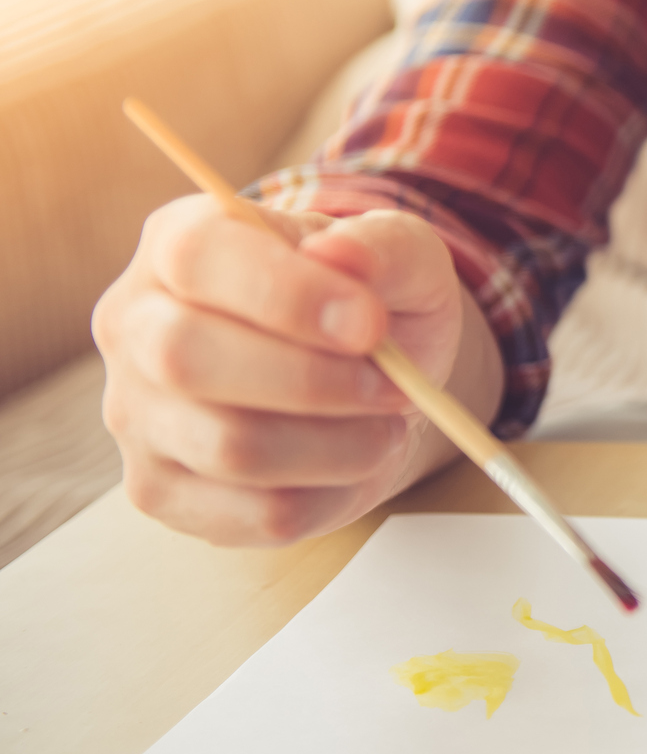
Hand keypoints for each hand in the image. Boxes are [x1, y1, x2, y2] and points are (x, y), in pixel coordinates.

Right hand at [92, 196, 479, 546]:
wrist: (375, 384)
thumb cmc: (373, 306)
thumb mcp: (404, 256)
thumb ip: (383, 245)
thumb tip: (339, 252)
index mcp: (179, 241)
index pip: (196, 256)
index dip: (286, 293)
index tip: (371, 324)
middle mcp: (135, 325)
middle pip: (184, 358)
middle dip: (312, 381)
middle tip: (391, 385)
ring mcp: (136, 415)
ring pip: (228, 447)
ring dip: (337, 444)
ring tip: (385, 423)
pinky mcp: (162, 491)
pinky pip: (254, 512)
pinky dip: (331, 493)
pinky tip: (354, 461)